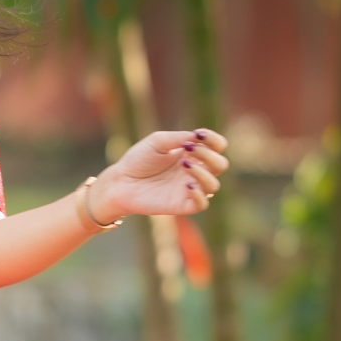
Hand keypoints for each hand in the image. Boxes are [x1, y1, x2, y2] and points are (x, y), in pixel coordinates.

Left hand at [87, 129, 228, 223]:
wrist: (120, 182)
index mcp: (192, 154)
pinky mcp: (182, 205)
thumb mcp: (158, 141)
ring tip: (184, 164)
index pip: (217, 147)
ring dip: (203, 173)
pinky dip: (199, 193)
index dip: (214, 140)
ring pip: (213, 184)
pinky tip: (186, 184)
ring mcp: (189, 189)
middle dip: (209, 155)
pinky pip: (202, 203)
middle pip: (221, 165)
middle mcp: (194, 172)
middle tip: (189, 150)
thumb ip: (180, 137)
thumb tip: (199, 137)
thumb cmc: (138, 160)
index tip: (199, 135)